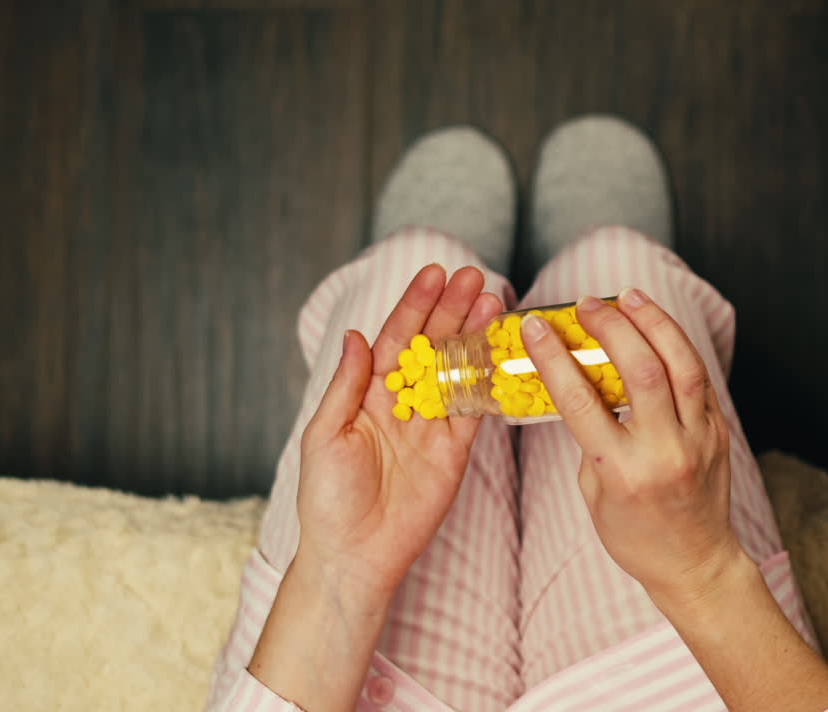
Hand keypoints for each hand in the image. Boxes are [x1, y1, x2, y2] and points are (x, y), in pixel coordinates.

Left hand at [295, 264, 502, 596]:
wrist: (355, 555)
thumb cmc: (328, 499)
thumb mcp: (327, 435)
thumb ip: (347, 385)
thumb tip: (355, 335)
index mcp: (368, 393)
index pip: (396, 338)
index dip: (415, 305)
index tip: (434, 274)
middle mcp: (402, 402)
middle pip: (433, 345)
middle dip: (452, 309)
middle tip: (474, 277)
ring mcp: (431, 425)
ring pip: (458, 370)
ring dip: (474, 336)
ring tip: (492, 302)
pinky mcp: (455, 450)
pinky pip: (475, 409)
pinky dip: (488, 380)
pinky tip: (500, 350)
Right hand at [521, 289, 744, 607]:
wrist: (695, 563)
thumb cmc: (635, 534)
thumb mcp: (594, 491)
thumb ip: (590, 437)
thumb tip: (583, 382)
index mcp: (621, 472)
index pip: (581, 401)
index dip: (554, 357)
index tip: (536, 326)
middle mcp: (663, 452)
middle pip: (639, 370)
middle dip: (610, 326)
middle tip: (587, 304)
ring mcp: (697, 440)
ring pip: (681, 364)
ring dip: (653, 322)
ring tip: (629, 296)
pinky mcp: (718, 432)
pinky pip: (699, 378)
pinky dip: (676, 346)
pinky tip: (657, 326)